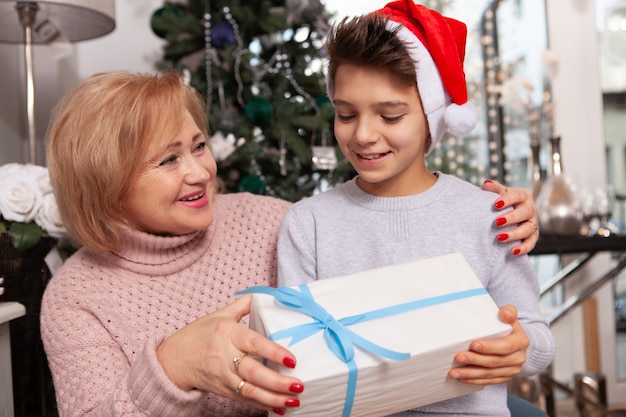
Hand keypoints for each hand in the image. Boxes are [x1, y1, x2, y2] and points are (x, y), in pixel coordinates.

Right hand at [157, 294, 303, 412]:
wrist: (172, 359)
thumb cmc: (198, 335)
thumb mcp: (219, 315)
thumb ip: (243, 305)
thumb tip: (264, 293)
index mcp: (228, 334)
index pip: (254, 343)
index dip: (273, 352)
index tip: (291, 359)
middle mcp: (225, 356)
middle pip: (253, 372)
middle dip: (277, 382)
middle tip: (298, 385)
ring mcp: (223, 376)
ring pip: (250, 391)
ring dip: (273, 398)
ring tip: (293, 400)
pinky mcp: (223, 390)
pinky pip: (245, 400)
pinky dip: (263, 405)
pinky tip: (280, 407)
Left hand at [448, 305, 528, 384]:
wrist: (516, 341)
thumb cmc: (507, 326)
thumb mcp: (510, 316)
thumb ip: (508, 312)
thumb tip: (505, 313)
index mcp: (520, 342)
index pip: (505, 346)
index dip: (489, 347)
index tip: (473, 344)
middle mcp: (518, 358)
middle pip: (495, 362)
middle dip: (475, 361)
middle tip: (458, 358)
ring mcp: (512, 370)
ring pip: (490, 374)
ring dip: (470, 374)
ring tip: (454, 372)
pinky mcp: (504, 377)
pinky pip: (489, 381)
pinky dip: (474, 380)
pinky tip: (461, 378)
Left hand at [482, 180, 538, 255]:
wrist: (513, 212)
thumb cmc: (505, 202)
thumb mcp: (501, 193)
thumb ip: (495, 189)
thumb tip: (486, 184)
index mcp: (523, 196)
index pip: (517, 196)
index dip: (507, 200)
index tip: (495, 204)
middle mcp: (530, 209)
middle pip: (524, 213)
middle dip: (511, 218)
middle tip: (497, 222)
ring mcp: (532, 223)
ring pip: (528, 229)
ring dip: (514, 234)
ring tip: (500, 237)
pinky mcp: (533, 236)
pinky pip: (531, 243)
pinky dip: (523, 248)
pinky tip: (513, 251)